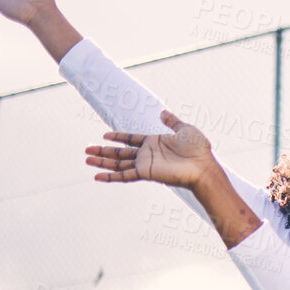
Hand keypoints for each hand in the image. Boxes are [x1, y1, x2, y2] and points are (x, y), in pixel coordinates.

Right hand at [84, 110, 215, 189]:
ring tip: (86, 159)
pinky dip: (110, 176)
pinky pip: (124, 175)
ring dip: (102, 162)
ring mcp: (145, 164)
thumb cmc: (198, 149)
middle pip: (120, 153)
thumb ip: (172, 121)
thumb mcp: (184, 129)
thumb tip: (162, 112)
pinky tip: (97, 176)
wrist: (203, 165)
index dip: (118, 137)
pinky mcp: (146, 173)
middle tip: (86, 150)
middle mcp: (147, 154)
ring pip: (118, 163)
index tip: (105, 136)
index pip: (131, 139)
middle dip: (103, 151)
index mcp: (154, 143)